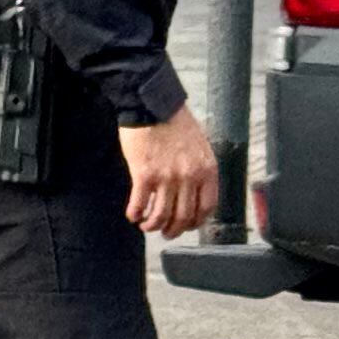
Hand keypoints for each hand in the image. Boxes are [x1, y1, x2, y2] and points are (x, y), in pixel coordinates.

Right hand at [120, 104, 219, 235]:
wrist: (151, 105)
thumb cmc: (173, 121)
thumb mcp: (198, 146)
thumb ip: (198, 168)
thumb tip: (192, 190)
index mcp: (206, 169)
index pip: (206, 207)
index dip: (195, 222)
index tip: (186, 225)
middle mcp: (189, 177)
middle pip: (183, 216)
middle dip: (173, 230)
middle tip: (166, 233)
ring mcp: (166, 177)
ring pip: (161, 215)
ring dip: (152, 225)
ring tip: (146, 225)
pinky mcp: (144, 175)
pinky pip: (139, 204)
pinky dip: (135, 214)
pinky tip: (132, 214)